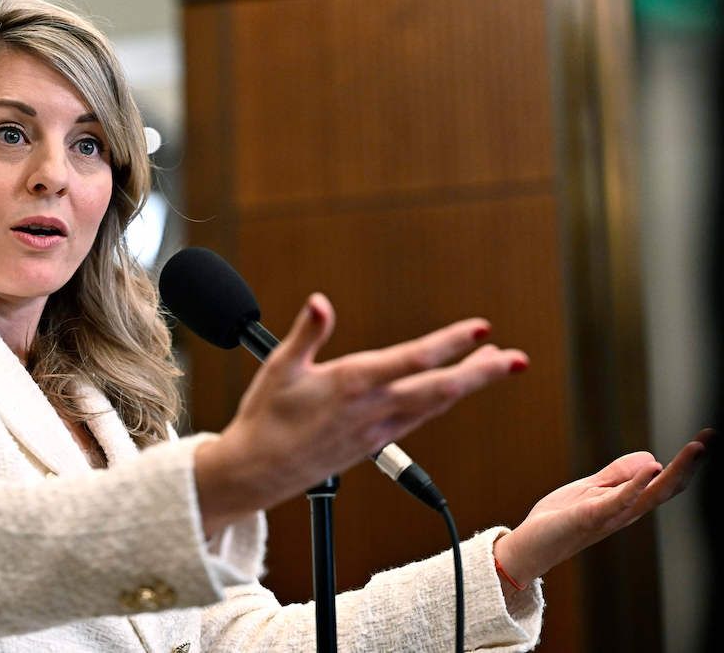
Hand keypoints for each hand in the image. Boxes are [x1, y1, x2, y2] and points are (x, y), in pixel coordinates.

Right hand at [194, 293, 528, 534]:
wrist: (258, 471)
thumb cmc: (265, 417)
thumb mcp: (280, 366)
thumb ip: (307, 333)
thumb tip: (320, 302)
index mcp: (352, 384)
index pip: (413, 360)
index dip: (450, 343)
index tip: (481, 329)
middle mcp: (373, 409)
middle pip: (440, 390)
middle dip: (481, 373)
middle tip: (516, 359)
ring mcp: (377, 430)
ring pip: (434, 406)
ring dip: (466, 385)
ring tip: (492, 365)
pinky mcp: (373, 444)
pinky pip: (418, 419)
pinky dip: (441, 401)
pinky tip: (449, 392)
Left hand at [493, 429, 714, 586]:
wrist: (531, 545)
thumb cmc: (560, 518)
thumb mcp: (591, 488)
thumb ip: (618, 475)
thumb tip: (653, 458)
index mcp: (628, 502)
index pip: (664, 480)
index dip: (686, 461)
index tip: (708, 436)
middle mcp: (627, 510)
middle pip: (667, 486)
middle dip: (691, 464)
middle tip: (712, 437)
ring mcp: (612, 514)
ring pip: (652, 493)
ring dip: (676, 470)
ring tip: (697, 448)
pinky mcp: (591, 516)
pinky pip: (619, 500)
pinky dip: (637, 484)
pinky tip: (652, 467)